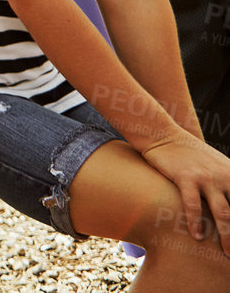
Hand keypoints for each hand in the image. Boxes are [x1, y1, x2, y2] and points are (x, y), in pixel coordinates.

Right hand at [140, 132, 229, 250]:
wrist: (164, 135)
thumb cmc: (190, 154)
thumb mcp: (217, 164)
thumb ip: (227, 183)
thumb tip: (227, 206)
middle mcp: (225, 176)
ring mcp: (206, 177)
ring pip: (223, 212)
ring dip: (227, 236)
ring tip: (228, 252)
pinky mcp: (186, 177)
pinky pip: (193, 205)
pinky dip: (196, 222)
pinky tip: (197, 236)